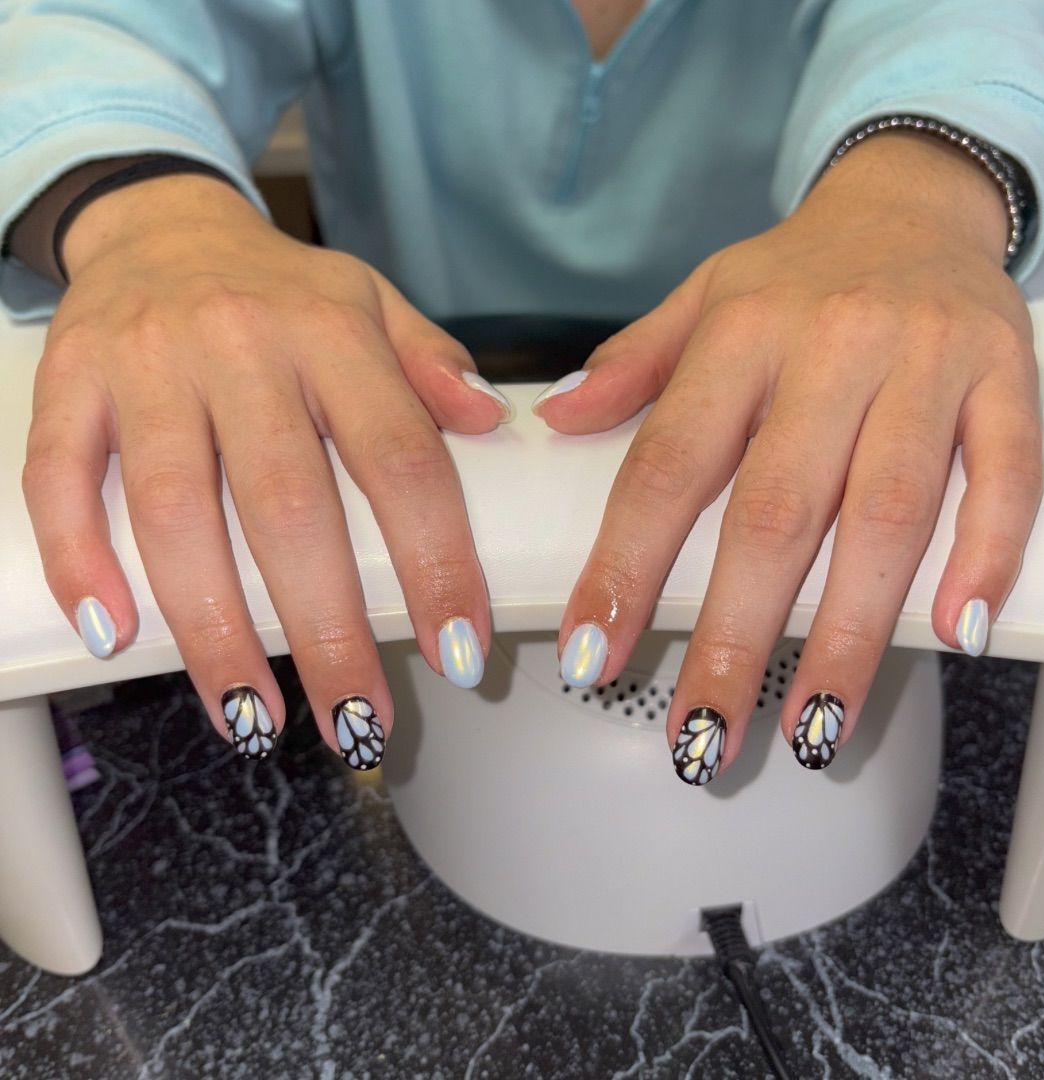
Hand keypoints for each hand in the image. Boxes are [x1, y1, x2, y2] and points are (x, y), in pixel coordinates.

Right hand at [23, 175, 508, 763]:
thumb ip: (432, 362)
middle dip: (327, 633)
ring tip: (252, 719)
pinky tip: (115, 635)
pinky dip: (82, 561)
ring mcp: (146, 366)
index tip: (457, 652)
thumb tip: (486, 423)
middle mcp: (239, 345)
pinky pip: (60, 480)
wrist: (159, 226)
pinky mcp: (70, 383)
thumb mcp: (372, 303)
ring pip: (175, 515)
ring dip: (213, 632)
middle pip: (289, 509)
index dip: (435, 563)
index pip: (400, 460)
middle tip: (358, 723)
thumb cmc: (282, 288)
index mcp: (332, 331)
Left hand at [537, 132, 1041, 781]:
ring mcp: (925, 362)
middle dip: (735, 639)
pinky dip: (983, 554)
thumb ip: (633, 365)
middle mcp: (830, 347)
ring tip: (814, 727)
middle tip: (701, 737)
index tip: (593, 655)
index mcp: (739, 335)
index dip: (625, 569)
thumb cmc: (797, 272)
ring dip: (850, 632)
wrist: (914, 200)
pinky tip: (953, 633)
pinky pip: (1004, 472)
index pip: (667, 467)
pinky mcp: (1004, 377)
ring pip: (887, 514)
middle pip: (775, 513)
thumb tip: (557, 420)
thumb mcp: (703, 296)